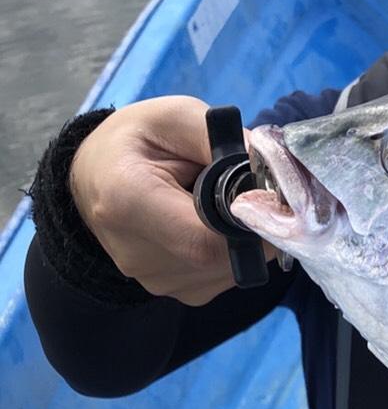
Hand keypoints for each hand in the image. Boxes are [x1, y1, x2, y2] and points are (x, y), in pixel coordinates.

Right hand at [70, 95, 275, 304]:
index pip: (208, 240)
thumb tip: (274, 172)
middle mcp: (138, 255)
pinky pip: (227, 275)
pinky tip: (214, 224)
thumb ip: (223, 140)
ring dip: (247, 237)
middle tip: (254, 192)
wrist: (93, 177)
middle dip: (257, 225)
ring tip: (222, 204)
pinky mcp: (177, 291)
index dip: (252, 221)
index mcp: (127, 203)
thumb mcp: (175, 117)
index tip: (268, 194)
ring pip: (236, 268)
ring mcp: (158, 281)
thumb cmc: (136, 140)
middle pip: (228, 256)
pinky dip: (235, 250)